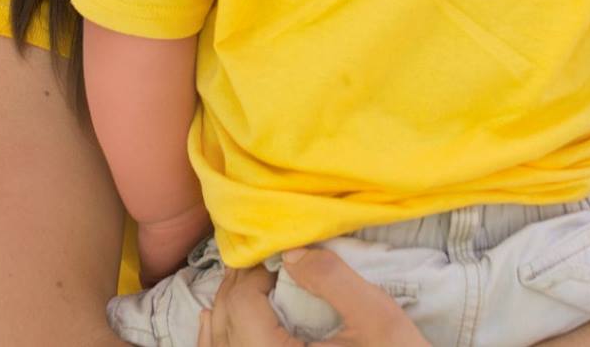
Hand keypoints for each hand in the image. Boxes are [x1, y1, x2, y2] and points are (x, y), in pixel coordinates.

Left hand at [199, 248, 425, 346]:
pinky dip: (216, 341)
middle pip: (226, 324)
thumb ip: (333, 280)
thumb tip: (290, 252)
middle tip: (260, 259)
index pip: (242, 307)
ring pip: (219, 346)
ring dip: (222, 311)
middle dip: (237, 286)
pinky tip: (211, 321)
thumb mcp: (378, 318)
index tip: (278, 254)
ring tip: (239, 280)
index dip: (253, 272)